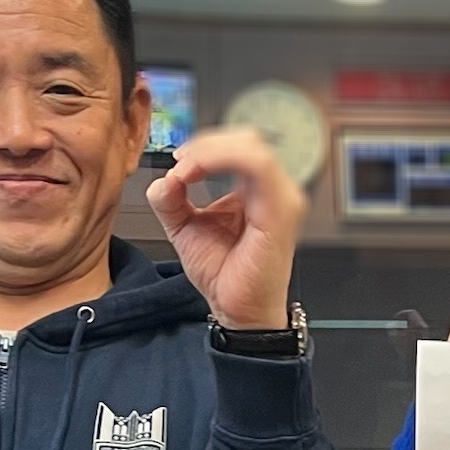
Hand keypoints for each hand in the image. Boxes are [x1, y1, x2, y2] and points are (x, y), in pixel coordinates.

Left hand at [147, 126, 306, 330]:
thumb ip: (171, 198)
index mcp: (258, 191)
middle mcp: (276, 191)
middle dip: (207, 143)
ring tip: (186, 168)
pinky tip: (196, 174)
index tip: (178, 161)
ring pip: (252, 147)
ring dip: (211, 150)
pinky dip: (221, 160)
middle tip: (180, 161)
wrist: (238, 310)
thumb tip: (166, 176)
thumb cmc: (224, 274)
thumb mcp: (184, 227)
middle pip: (246, 139)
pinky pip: (257, 166)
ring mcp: (284, 199)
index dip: (206, 144)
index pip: (239, 146)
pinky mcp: (282, 211)